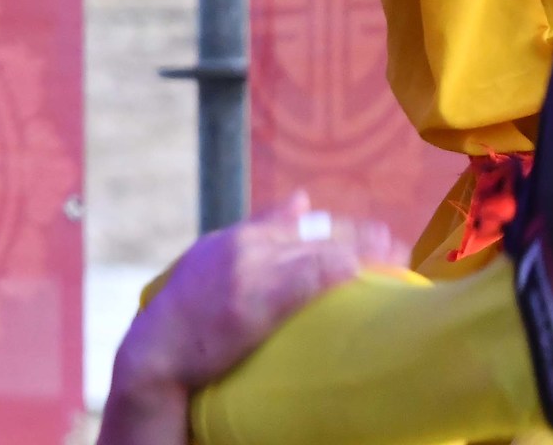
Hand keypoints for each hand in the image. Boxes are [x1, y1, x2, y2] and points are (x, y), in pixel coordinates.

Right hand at [110, 192, 400, 399]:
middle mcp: (246, 247)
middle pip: (316, 235)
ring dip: (362, 254)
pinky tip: (360, 271)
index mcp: (240, 238)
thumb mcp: (215, 259)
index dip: (342, 228)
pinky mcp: (253, 301)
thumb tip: (303, 198)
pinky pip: (305, 278)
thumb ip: (260, 228)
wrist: (156, 354)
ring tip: (395, 258)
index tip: (374, 234)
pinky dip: (336, 271)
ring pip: (317, 252)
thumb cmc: (186, 314)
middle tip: (397, 245)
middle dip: (361, 238)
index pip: (302, 224)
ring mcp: (249, 271)